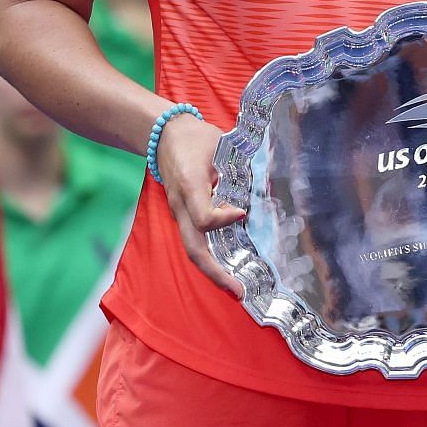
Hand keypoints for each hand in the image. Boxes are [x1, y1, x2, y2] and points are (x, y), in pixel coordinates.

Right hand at [153, 112, 247, 298]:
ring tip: (236, 288)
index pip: (203, 216)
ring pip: (192, 249)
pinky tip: (228, 266)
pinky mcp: (182, 214)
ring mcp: (179, 213)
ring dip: (212, 271)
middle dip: (215, 272)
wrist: (165, 135)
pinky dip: (210, 256)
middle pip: (193, 248)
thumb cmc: (196, 138)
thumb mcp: (218, 145)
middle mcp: (181, 206)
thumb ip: (236, 167)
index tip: (242, 212)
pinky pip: (195, 240)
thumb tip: (261, 187)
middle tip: (239, 291)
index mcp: (190, 186)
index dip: (223, 219)